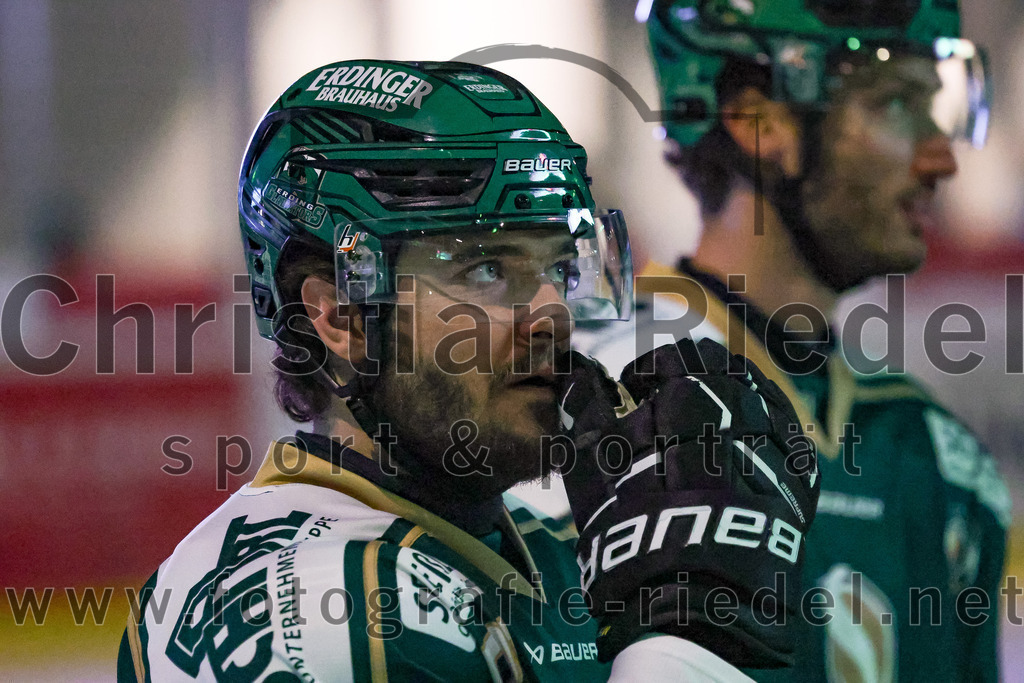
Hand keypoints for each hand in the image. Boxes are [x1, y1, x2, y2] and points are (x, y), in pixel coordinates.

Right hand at [558, 338, 817, 667]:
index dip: (648, 367)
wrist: (697, 603)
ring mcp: (779, 441)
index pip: (674, 354)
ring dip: (730, 398)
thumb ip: (584, 414)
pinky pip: (787, 434)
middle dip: (691, 376)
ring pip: (760, 393)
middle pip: (722, 367)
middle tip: (667, 404)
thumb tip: (577, 375)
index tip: (632, 388)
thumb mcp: (591, 470)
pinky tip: (743, 450)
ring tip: (706, 427)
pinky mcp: (802, 479)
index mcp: (690, 394)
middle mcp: (743, 407)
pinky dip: (763, 429)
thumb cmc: (632, 530)